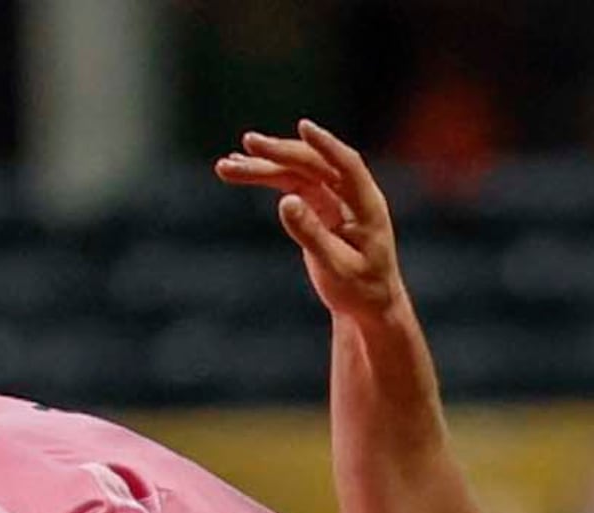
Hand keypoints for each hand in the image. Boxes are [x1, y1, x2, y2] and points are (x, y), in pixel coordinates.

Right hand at [215, 121, 405, 327]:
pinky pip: (288, 183)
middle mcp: (349, 195)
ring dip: (263, 167)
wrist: (367, 304)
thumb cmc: (361, 290)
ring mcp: (332, 197)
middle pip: (313, 164)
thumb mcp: (336, 267)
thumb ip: (311, 234)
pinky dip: (265, 178)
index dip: (326, 146)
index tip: (304, 127)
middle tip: (248, 144)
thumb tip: (285, 200)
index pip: (347, 166)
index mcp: (367, 206)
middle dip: (281, 153)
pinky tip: (238, 170)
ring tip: (226, 166)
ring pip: (295, 172)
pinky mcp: (316, 205)